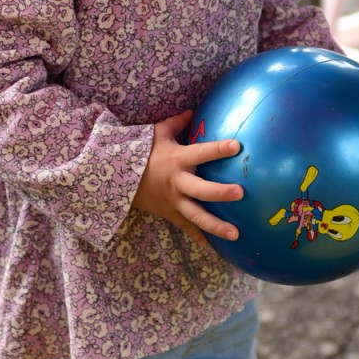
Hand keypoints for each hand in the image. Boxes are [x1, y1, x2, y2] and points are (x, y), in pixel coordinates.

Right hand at [133, 110, 242, 249]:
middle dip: (220, 192)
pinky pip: (186, 227)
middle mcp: (178, 182)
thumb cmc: (140, 153)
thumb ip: (177, 123)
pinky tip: (215, 248)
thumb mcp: (156, 134)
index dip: (218, 149)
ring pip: (196, 216)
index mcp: (177, 160)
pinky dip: (199, 237)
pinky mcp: (170, 213)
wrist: (118, 179)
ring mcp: (174, 201)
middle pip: (201, 190)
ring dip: (215, 226)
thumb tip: (192, 110)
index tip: (237, 146)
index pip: (201, 153)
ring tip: (235, 233)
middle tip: (240, 193)